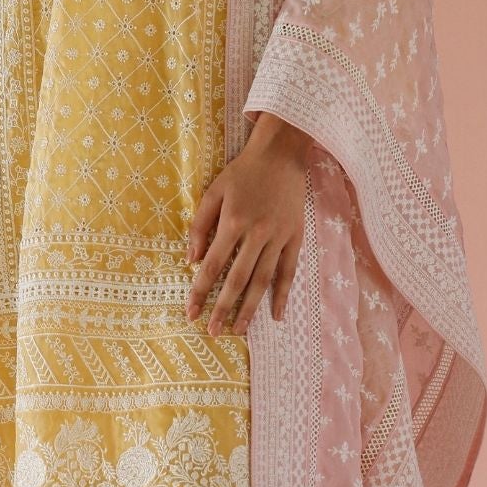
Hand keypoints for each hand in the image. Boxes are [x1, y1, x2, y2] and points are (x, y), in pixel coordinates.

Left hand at [184, 114, 311, 334]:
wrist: (282, 154)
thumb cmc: (243, 172)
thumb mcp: (213, 192)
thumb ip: (199, 226)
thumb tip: (191, 260)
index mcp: (233, 222)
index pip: (213, 266)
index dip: (200, 291)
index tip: (190, 313)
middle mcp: (257, 234)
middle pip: (237, 280)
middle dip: (224, 308)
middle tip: (213, 332)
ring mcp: (279, 238)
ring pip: (263, 281)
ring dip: (250, 308)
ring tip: (239, 330)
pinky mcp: (296, 238)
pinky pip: (289, 272)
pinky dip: (283, 295)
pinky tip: (277, 315)